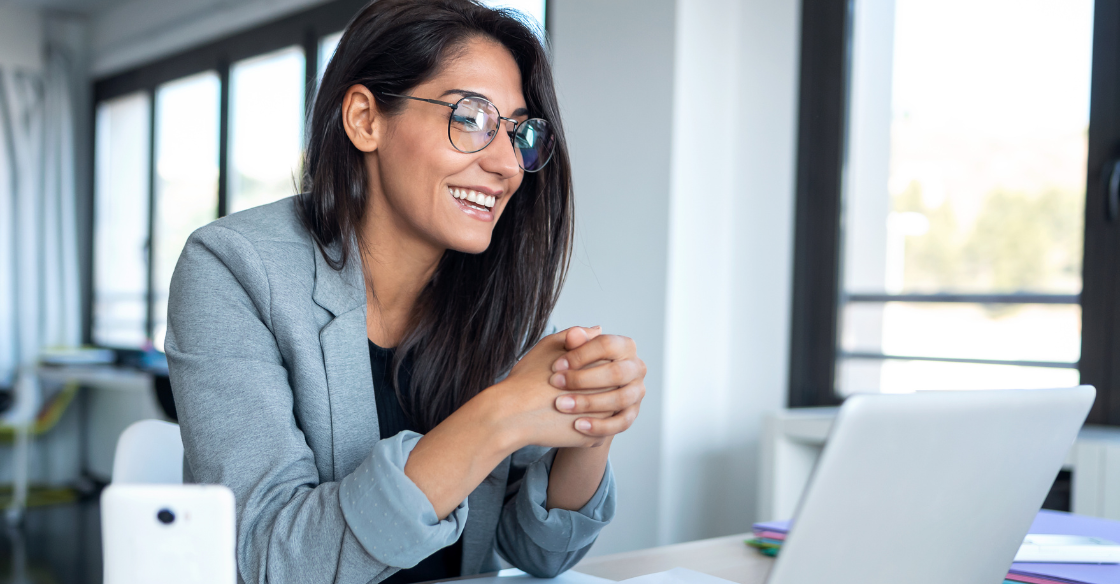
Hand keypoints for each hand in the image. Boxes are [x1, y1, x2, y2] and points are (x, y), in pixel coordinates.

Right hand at [480, 327, 609, 449]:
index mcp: (600, 366)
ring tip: (569, 406)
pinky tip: (568, 421)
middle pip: (612, 389)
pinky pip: (598, 432)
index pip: (610, 364)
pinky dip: (587, 427)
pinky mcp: (593, 439)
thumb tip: (599, 330)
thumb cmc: (527, 378)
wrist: (511, 414)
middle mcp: (607, 392)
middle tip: (569, 391)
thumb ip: (578, 335)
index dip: (590, 366)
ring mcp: (603, 419)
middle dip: (595, 389)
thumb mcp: (550, 346)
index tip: (571, 371)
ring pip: (607, 412)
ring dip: (595, 409)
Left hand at [549, 328, 645, 439]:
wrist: (570, 395)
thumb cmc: (570, 367)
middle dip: (583, 379)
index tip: (556, 365)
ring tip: (561, 405)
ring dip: (589, 403)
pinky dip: (600, 425)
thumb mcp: (566, 350)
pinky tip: (577, 425)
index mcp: (624, 346)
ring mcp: (637, 392)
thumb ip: (572, 341)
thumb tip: (575, 333)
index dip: (581, 354)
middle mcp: (636, 367)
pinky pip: (621, 423)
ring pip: (619, 398)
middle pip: (616, 373)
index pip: (607, 345)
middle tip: (555, 383)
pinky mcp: (631, 414)